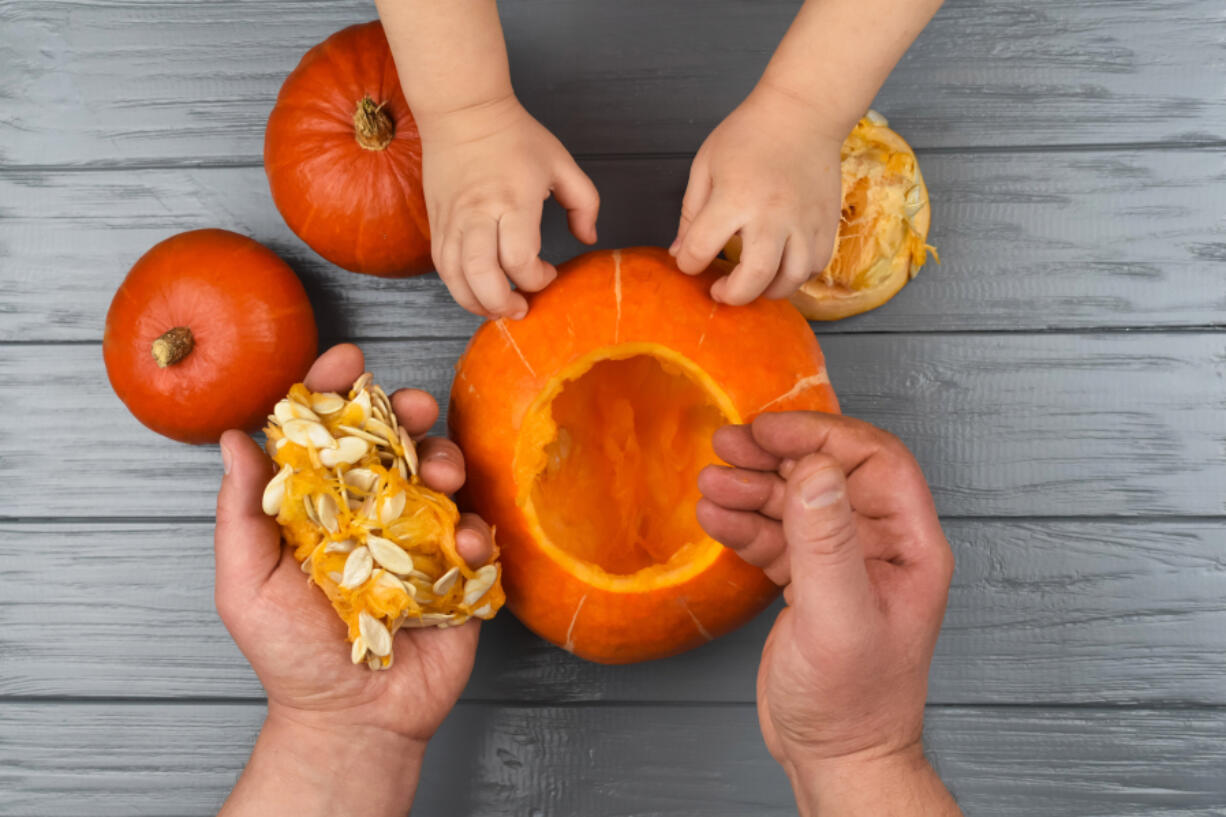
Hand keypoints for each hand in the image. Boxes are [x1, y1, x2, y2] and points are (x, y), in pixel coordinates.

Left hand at [214, 343, 493, 815]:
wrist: (353, 718)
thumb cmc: (290, 655)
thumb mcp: (247, 585)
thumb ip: (242, 514)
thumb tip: (233, 440)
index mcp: (320, 504)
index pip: (326, 433)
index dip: (335, 390)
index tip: (347, 359)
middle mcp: (372, 509)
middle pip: (394, 439)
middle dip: (408, 410)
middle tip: (414, 407)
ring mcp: (419, 535)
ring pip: (442, 472)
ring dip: (446, 459)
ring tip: (440, 477)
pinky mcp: (458, 567)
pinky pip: (477, 529)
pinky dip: (476, 527)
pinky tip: (463, 545)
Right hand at [418, 96, 598, 318]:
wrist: (462, 111)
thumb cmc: (515, 136)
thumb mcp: (561, 163)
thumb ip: (585, 203)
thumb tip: (588, 238)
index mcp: (514, 200)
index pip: (520, 258)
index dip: (537, 278)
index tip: (549, 272)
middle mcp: (478, 213)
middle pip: (481, 275)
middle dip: (503, 303)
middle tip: (521, 307)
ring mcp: (452, 219)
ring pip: (454, 277)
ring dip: (476, 303)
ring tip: (497, 309)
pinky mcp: (436, 222)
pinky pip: (441, 265)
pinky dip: (458, 287)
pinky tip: (476, 292)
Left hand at [671, 84, 843, 304]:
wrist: (804, 112)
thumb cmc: (750, 134)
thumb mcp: (706, 166)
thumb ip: (691, 213)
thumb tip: (679, 252)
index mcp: (735, 197)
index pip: (701, 249)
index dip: (687, 263)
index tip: (688, 261)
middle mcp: (772, 215)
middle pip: (754, 277)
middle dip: (732, 295)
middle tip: (720, 291)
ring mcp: (804, 222)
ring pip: (791, 280)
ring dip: (767, 291)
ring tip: (752, 282)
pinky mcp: (827, 224)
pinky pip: (814, 267)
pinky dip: (795, 277)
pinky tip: (780, 267)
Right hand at [697, 412, 958, 813]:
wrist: (835, 759)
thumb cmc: (854, 704)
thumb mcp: (837, 617)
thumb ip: (824, 540)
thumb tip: (812, 468)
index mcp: (908, 545)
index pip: (872, 460)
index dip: (819, 436)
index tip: (768, 431)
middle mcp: (879, 547)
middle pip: (827, 473)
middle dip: (775, 454)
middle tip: (727, 444)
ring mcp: (842, 564)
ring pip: (796, 502)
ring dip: (751, 487)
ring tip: (711, 484)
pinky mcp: (809, 584)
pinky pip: (775, 536)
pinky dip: (743, 523)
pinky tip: (715, 517)